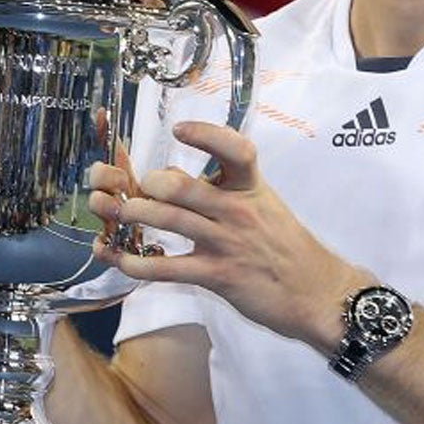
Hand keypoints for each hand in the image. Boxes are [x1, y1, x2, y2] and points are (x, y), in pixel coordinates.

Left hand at [87, 120, 360, 349]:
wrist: (316, 293)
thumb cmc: (286, 248)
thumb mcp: (265, 206)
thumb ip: (227, 191)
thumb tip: (175, 180)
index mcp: (251, 187)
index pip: (234, 149)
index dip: (206, 135)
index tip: (179, 130)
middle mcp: (238, 210)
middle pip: (183, 187)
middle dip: (146, 184)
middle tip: (128, 186)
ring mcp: (226, 243)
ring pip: (168, 221)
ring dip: (129, 213)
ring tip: (107, 209)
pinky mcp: (217, 275)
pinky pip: (166, 268)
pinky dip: (134, 262)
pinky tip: (115, 256)